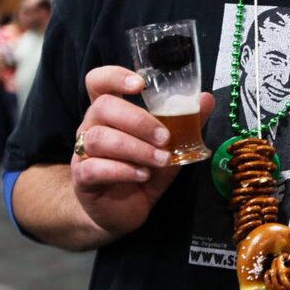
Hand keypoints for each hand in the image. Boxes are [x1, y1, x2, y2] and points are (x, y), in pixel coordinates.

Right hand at [71, 65, 213, 234]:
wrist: (122, 212)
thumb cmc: (142, 173)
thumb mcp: (168, 148)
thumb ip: (185, 125)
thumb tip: (206, 98)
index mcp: (110, 114)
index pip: (99, 82)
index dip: (114, 76)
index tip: (140, 84)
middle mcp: (92, 127)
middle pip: (103, 107)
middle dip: (138, 120)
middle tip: (164, 137)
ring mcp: (83, 153)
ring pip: (99, 138)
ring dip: (135, 148)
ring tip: (160, 160)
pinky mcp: (83, 179)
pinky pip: (95, 168)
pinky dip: (123, 170)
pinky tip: (142, 176)